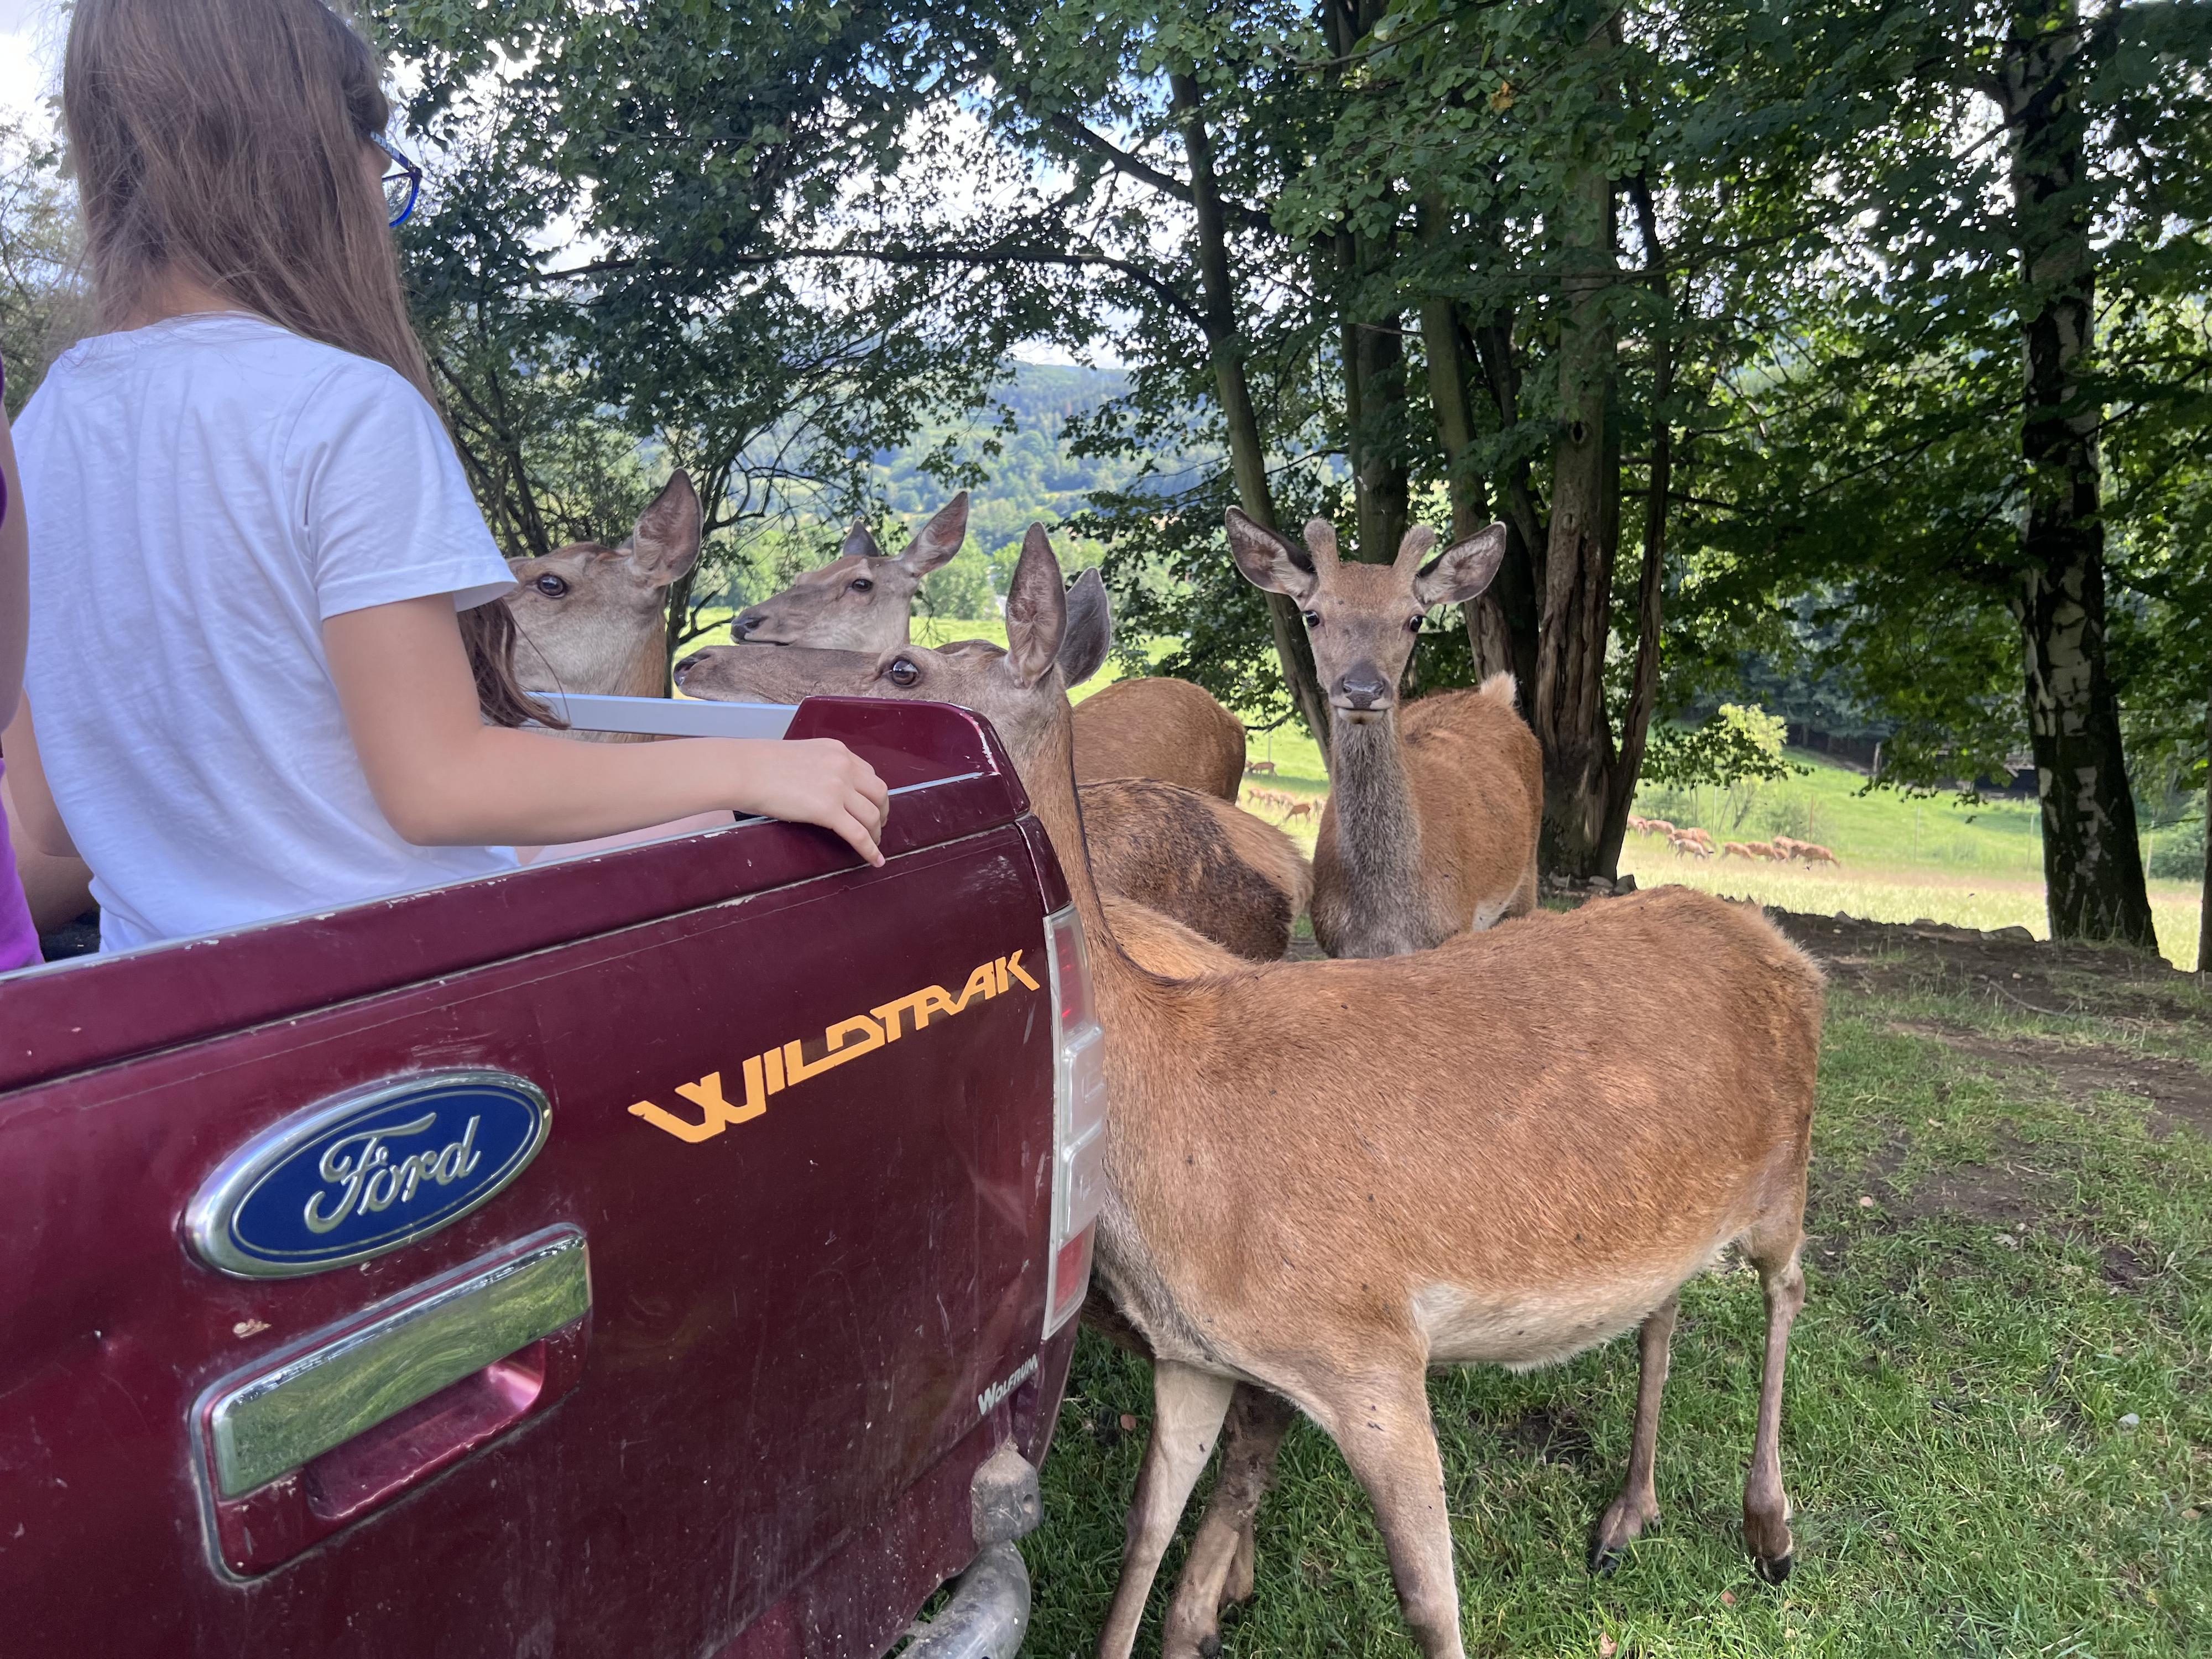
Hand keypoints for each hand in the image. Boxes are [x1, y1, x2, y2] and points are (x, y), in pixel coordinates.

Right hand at [726, 738, 889, 866]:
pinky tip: (875, 860)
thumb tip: (821, 788)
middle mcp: (844, 767)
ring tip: (874, 844)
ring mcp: (838, 788)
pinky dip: (870, 849)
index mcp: (837, 751)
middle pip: (879, 793)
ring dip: (877, 832)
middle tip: (877, 826)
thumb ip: (819, 768)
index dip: (873, 794)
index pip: (868, 773)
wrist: (745, 770)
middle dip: (882, 812)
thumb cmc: (760, 764)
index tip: (872, 805)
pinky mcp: (828, 810)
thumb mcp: (801, 756)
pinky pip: (859, 834)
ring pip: (872, 815)